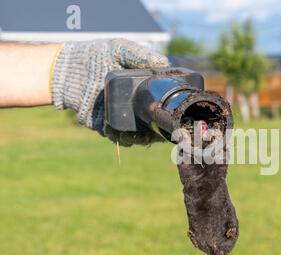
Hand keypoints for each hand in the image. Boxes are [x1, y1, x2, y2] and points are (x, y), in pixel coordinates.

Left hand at [51, 39, 168, 135]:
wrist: (68, 71)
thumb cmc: (96, 56)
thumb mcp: (120, 49)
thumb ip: (140, 55)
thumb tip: (164, 63)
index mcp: (143, 89)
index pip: (162, 103)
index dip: (169, 109)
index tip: (172, 112)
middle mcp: (135, 106)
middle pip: (155, 122)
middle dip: (159, 128)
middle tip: (158, 128)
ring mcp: (122, 117)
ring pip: (140, 134)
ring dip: (143, 138)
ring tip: (141, 135)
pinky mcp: (108, 127)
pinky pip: (120, 138)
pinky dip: (124, 139)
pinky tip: (124, 136)